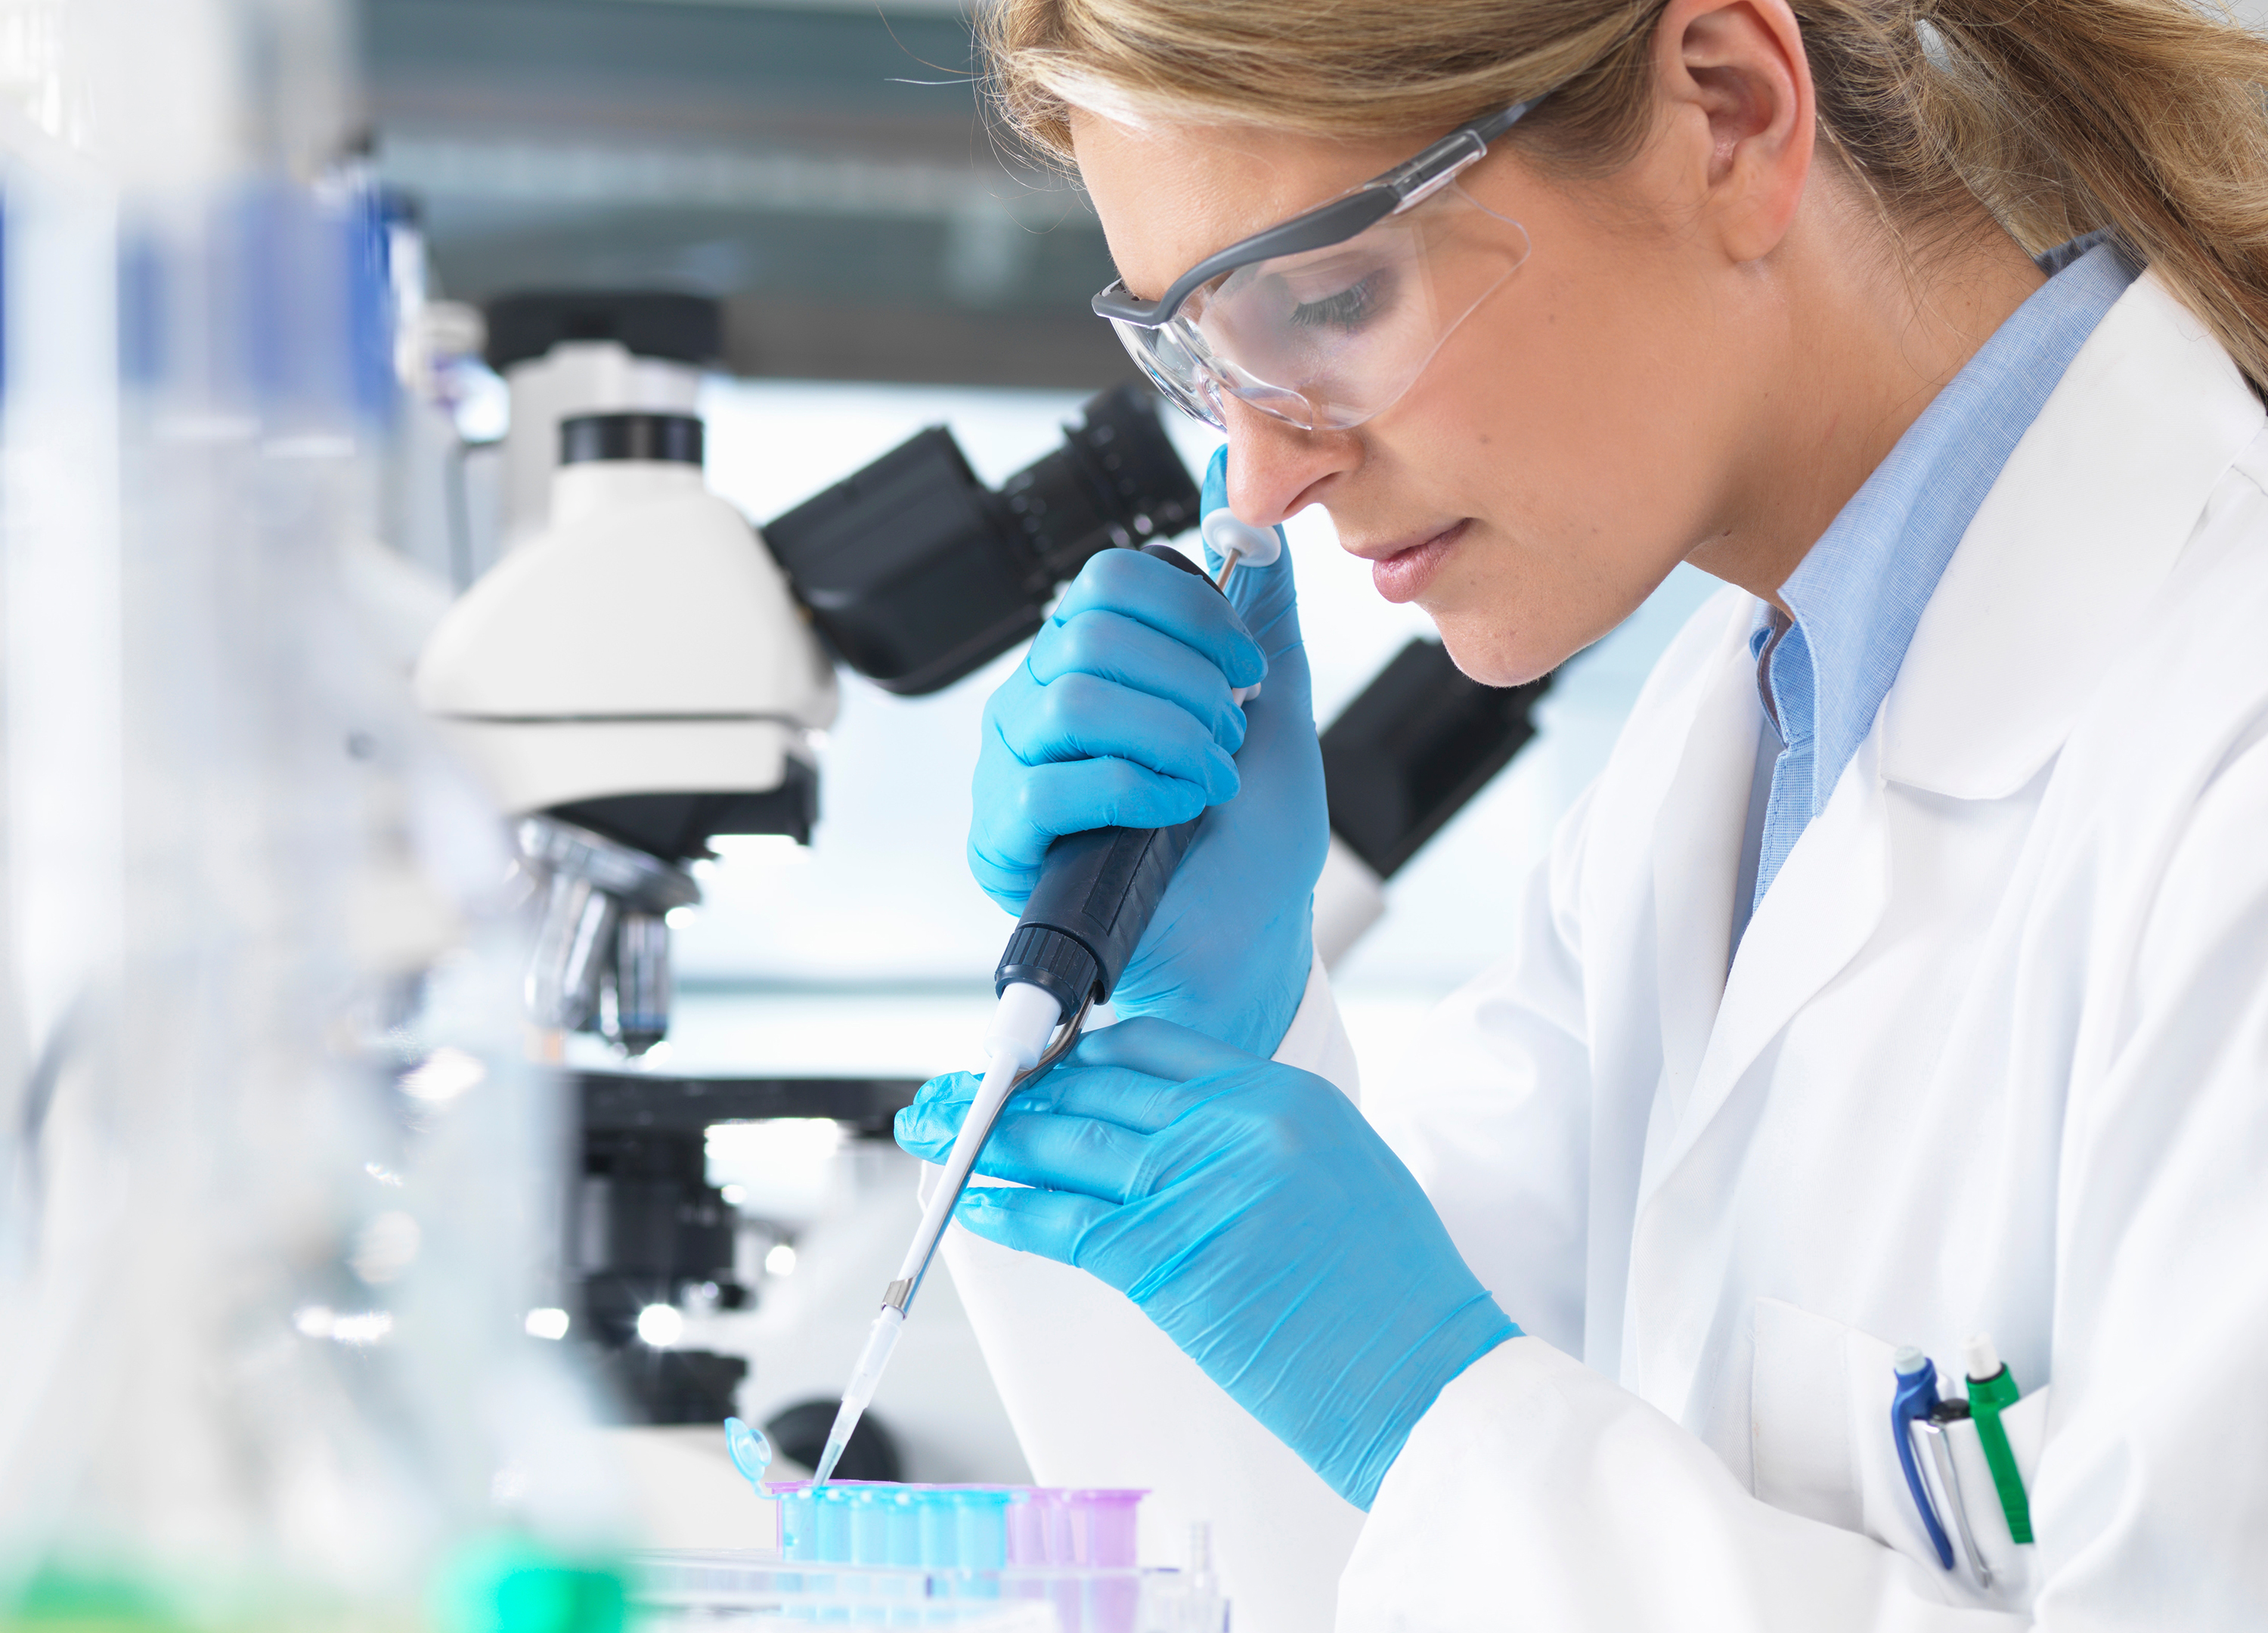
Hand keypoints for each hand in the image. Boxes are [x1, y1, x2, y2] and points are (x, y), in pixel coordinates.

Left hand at [897, 1018, 1518, 1509]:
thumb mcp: (1341, 1169)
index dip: (1080, 1052)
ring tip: (937, 1131)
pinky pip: (1061, 1223)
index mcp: (1282, 1093)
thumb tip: (1173, 1137)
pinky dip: (1006, 1208)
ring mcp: (1197, 1186)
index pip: (1153, 1044)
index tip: (1038, 1065)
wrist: (1428, 1376)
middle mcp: (1235, 1123)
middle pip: (1096, 1085)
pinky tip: (972, 1201)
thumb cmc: (1393, 1295)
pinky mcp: (1166, 1259)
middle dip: (1014, 1085)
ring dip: (988, 1137)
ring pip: (1066, 1144)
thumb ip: (1257, 1138)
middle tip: (957, 1091)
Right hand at [967, 446, 1326, 1056]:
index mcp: (1091, 658)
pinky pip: (1052, 783)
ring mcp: (1011, 767)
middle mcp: (1038, 701)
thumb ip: (1256, 593)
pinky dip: (1139, 789)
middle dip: (1191, 684)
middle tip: (1231, 736)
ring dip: (1172, 737)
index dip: (1193, 615)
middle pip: (1091, 632)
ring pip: (1075, 699)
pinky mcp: (1002, 838)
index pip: (1109, 580)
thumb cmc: (1250, 832)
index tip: (1249, 670)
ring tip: (1210, 780)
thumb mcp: (1273, 694)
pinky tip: (1179, 812)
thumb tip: (1238, 479)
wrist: (1249, 939)